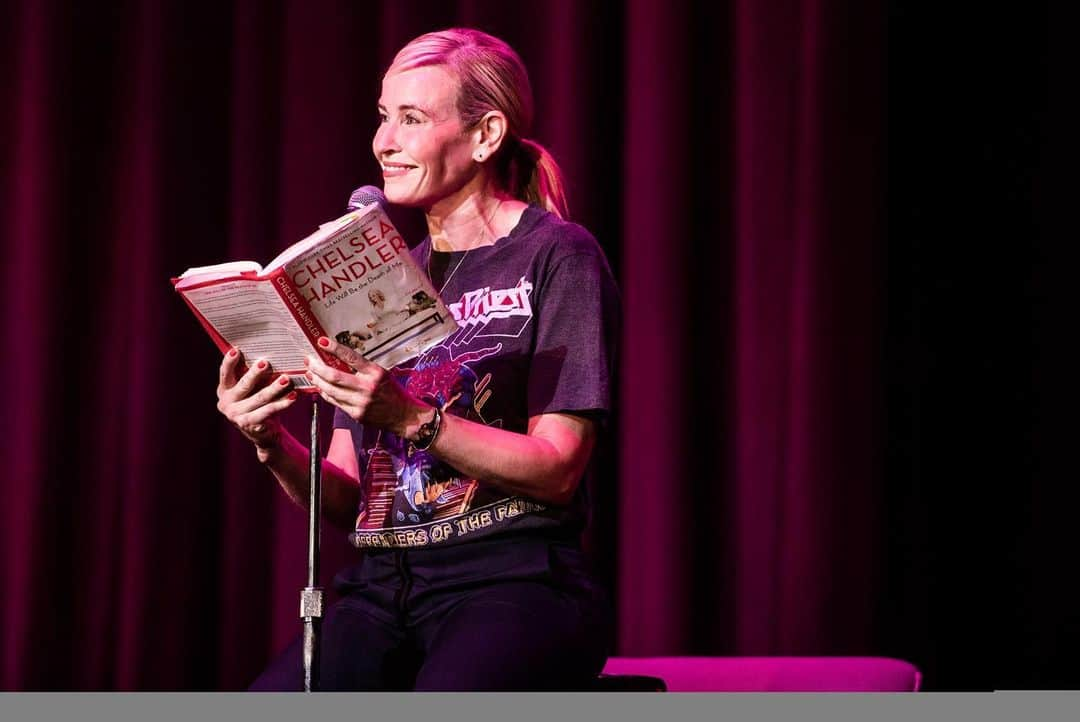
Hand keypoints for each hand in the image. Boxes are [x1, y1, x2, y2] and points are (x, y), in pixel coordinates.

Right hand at [216, 348, 297, 455]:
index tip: (237, 349)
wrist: (260, 432)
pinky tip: (292, 397)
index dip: (229, 361)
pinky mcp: (249, 425)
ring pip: (259, 398)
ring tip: (286, 379)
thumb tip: (267, 355)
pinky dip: (282, 403)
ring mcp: (236, 415)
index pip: (224, 373)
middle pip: (243, 385)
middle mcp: (226, 403)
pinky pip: (268, 411)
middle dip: (255, 373)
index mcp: (224, 390)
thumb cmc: (256, 403)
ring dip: (274, 388)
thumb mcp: (251, 388)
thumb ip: (253, 374)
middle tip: (266, 363)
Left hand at [304, 336, 428, 436]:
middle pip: (334, 376)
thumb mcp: (381, 374)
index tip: (321, 341)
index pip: (351, 357)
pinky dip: (325, 393)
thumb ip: (362, 368)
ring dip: (317, 380)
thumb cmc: (393, 392)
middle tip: (309, 360)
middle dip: (317, 367)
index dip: (334, 348)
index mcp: (375, 373)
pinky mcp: (356, 414)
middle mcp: (367, 387)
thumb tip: (338, 359)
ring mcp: (360, 402)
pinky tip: (320, 387)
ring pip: (330, 390)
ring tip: (310, 373)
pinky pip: (335, 402)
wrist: (403, 415)